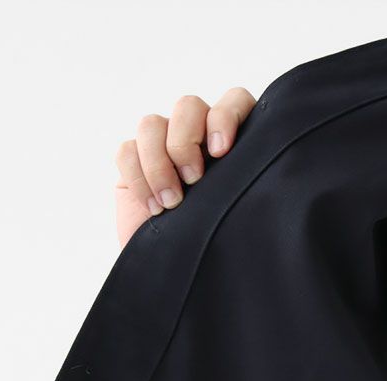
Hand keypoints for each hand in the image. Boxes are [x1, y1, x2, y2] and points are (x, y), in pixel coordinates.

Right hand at [114, 87, 256, 248]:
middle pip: (188, 106)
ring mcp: (162, 148)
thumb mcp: (239, 213)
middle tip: (193, 180)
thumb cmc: (216, 245)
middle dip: (185, 140)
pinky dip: (137, 176)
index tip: (221, 152)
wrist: (178, 273)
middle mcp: (198, 137)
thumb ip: (246, 183)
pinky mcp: (134, 163)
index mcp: (233, 142)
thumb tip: (260, 173)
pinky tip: (152, 207)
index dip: (226, 116)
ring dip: (158, 162)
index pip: (234, 101)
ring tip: (170, 202)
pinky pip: (126, 149)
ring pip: (152, 124)